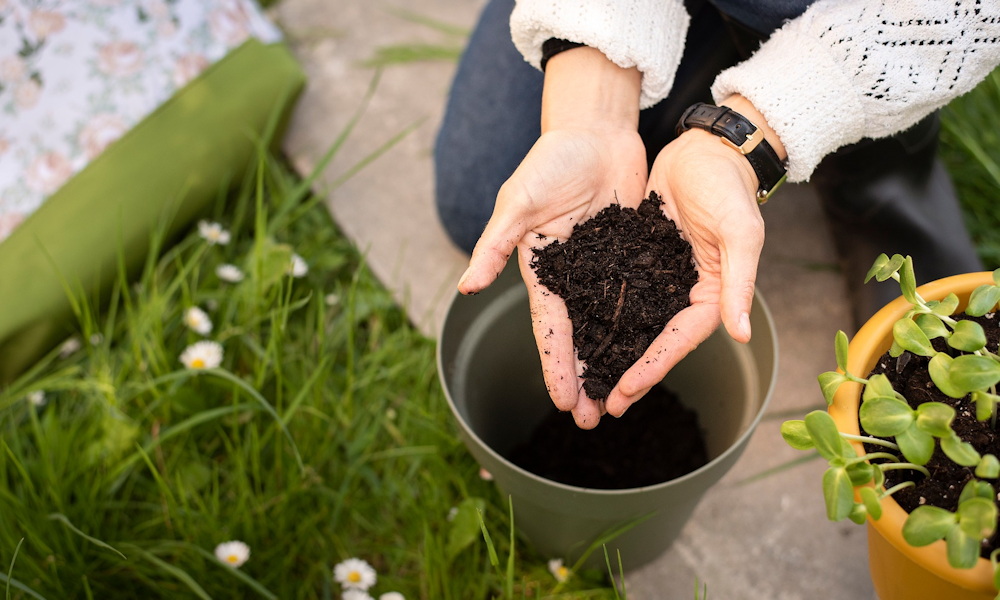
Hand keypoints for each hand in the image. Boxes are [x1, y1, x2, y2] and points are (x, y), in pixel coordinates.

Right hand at [458, 125, 647, 428]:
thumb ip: (496, 245)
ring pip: (609, 324)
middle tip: (593, 420)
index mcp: (542, 269)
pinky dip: (641, 324)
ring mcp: (602, 267)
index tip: (564, 403)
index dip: (556, 366)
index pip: (550, 328)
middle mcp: (572, 276)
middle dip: (584, 378)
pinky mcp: (630, 253)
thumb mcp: (519, 201)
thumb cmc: (550, 160)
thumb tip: (466, 288)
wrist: (594, 130)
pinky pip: (637, 295)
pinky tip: (651, 351)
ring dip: (612, 361)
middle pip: (580, 336)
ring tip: (621, 398)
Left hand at [603, 126, 765, 417]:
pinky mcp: (639, 259)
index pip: (680, 339)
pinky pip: (619, 295)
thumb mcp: (739, 232)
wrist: (705, 149)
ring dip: (613, 353)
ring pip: (634, 324)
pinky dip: (602, 316)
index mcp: (712, 293)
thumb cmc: (728, 186)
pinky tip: (579, 334)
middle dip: (629, 374)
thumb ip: (740, 282)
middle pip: (654, 341)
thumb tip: (741, 333)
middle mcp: (684, 292)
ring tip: (586, 384)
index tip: (625, 391)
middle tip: (600, 406)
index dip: (653, 366)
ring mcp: (660, 277)